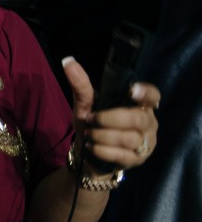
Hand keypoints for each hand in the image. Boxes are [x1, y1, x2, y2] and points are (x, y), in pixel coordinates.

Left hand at [63, 56, 159, 171]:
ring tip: (90, 134)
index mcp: (139, 106)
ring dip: (102, 136)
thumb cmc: (93, 125)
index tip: (131, 90)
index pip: (153, 95)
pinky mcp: (137, 160)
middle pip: (137, 118)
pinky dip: (101, 150)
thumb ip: (81, 85)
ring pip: (128, 138)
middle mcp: (148, 123)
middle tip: (91, 119)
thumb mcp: (86, 104)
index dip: (146, 92)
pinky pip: (121, 155)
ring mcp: (146, 143)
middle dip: (109, 119)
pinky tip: (92, 147)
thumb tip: (68, 61)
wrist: (90, 155)